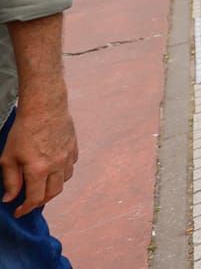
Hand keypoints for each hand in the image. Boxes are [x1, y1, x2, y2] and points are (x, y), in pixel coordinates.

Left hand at [1, 89, 77, 216]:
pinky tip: (53, 168)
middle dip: (40, 201)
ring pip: (63, 181)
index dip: (25, 209)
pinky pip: (70, 167)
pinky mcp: (74, 148)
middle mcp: (56, 166)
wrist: (45, 107)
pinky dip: (61, 173)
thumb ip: (10, 180)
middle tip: (29, 201)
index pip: (35, 199)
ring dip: (52, 187)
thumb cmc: (23, 130)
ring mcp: (67, 157)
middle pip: (52, 193)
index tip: (18, 212)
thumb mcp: (8, 157)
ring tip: (42, 185)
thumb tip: (10, 198)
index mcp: (38, 170)